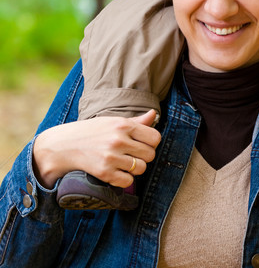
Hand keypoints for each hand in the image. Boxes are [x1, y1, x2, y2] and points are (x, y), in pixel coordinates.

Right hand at [33, 110, 160, 188]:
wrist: (64, 145)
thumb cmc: (92, 131)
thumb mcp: (112, 121)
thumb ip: (136, 121)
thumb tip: (154, 115)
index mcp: (123, 124)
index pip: (155, 137)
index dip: (151, 143)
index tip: (143, 144)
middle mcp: (119, 140)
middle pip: (150, 154)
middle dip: (144, 157)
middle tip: (133, 155)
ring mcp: (111, 157)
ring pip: (141, 169)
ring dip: (135, 169)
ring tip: (124, 163)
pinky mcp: (104, 172)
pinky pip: (128, 181)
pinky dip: (124, 180)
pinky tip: (116, 172)